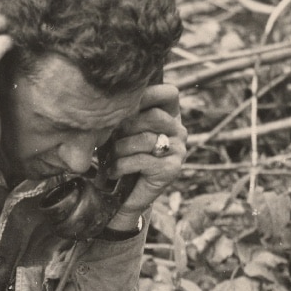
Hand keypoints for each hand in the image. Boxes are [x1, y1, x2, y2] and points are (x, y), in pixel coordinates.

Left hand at [106, 84, 186, 230]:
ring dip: (119, 149)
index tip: (124, 105)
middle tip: (110, 139)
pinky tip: (113, 172)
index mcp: (170, 116)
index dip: (148, 94)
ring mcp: (179, 150)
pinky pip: (141, 160)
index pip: (169, 94)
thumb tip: (112, 100)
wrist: (124, 197)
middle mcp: (180, 131)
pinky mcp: (171, 170)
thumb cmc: (121, 157)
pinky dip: (121, 166)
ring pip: (145, 139)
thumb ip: (125, 114)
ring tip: (111, 158)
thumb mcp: (121, 131)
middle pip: (154, 116)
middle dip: (126, 126)